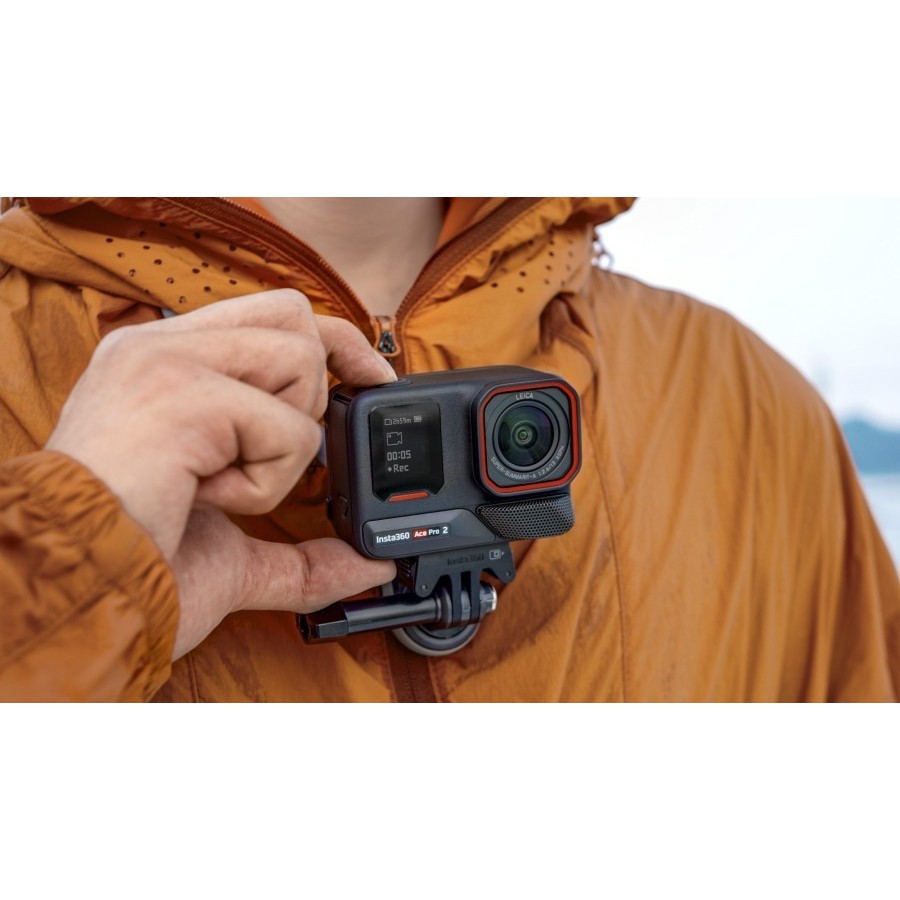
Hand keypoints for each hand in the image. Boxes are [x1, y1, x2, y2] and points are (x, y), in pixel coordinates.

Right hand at [45, 290, 396, 658]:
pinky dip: (268, 480)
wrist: (73, 597)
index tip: (370, 381)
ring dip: (285, 443)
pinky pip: (288, 427)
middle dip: (311, 395)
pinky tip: (207, 497)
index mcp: (164, 363)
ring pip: (300, 361)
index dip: (335, 342)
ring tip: (223, 483)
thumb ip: (305, 556)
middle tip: (267, 453)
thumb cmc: (136, 567)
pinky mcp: (182, 394)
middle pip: (295, 319)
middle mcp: (159, 346)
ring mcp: (166, 362)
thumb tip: (371, 568)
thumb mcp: (234, 552)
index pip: (274, 312)